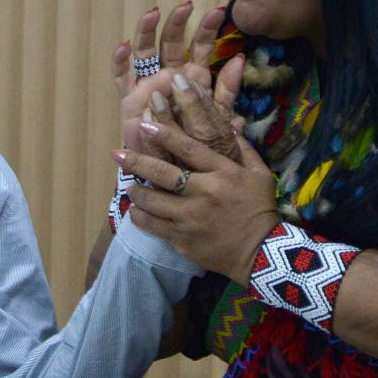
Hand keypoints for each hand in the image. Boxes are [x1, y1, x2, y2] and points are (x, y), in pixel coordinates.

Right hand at [111, 2, 244, 158]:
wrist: (175, 171)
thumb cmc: (197, 144)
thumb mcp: (218, 117)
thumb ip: (227, 90)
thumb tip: (240, 59)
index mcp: (192, 77)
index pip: (200, 47)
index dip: (208, 29)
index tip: (219, 11)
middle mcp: (168, 75)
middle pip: (171, 42)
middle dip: (177, 22)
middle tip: (185, 6)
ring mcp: (148, 84)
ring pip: (144, 51)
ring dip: (147, 31)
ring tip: (152, 14)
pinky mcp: (130, 98)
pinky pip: (122, 76)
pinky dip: (121, 61)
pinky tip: (124, 46)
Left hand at [113, 120, 278, 285]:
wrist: (261, 252)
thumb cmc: (260, 209)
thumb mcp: (260, 175)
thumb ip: (243, 149)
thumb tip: (228, 125)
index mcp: (222, 173)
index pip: (189, 149)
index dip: (164, 135)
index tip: (144, 125)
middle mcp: (203, 193)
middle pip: (162, 172)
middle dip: (136, 161)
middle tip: (116, 154)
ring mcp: (190, 218)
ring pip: (151, 201)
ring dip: (136, 191)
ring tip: (131, 187)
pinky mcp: (182, 239)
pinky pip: (153, 226)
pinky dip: (140, 217)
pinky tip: (135, 211)